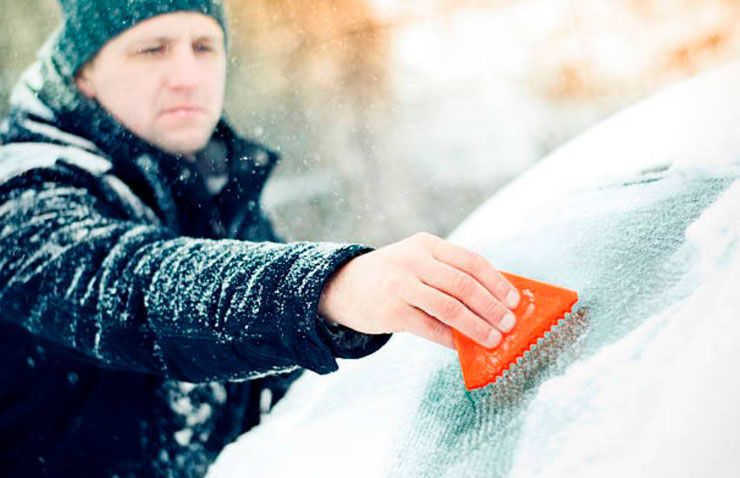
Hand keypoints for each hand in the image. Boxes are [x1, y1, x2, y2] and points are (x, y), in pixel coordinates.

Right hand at [318, 232, 519, 349]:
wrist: (342, 287)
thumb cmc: (391, 278)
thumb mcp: (416, 263)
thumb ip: (448, 276)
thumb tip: (492, 303)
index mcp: (426, 245)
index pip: (470, 261)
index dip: (497, 281)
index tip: (514, 301)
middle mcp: (413, 260)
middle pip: (464, 284)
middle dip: (491, 306)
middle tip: (509, 324)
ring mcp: (400, 285)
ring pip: (449, 307)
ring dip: (476, 326)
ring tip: (493, 339)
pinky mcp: (391, 311)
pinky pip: (430, 328)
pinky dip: (451, 340)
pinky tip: (463, 348)